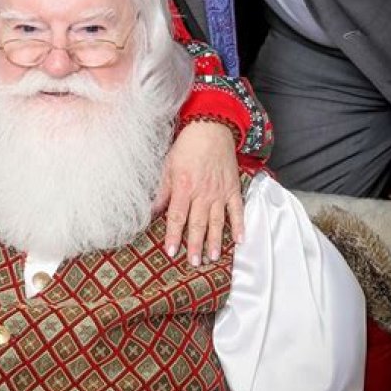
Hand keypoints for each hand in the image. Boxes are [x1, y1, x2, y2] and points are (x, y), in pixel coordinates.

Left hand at [152, 120, 242, 265]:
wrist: (211, 127)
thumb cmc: (187, 145)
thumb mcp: (168, 165)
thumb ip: (162, 190)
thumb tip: (151, 210)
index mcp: (184, 186)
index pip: (177, 216)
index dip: (174, 236)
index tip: (171, 252)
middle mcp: (203, 192)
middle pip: (198, 223)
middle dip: (195, 245)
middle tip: (194, 263)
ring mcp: (219, 191)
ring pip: (217, 221)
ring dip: (215, 240)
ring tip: (213, 257)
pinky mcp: (232, 188)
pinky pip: (237, 209)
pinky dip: (239, 225)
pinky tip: (240, 240)